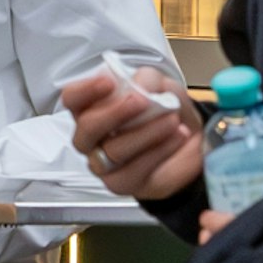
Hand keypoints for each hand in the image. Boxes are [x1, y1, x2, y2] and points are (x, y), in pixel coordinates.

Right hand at [61, 59, 206, 204]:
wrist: (189, 142)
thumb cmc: (164, 111)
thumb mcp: (160, 85)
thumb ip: (148, 80)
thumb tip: (140, 85)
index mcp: (91, 107)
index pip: (73, 98)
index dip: (86, 90)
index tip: (110, 82)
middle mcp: (91, 137)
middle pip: (88, 127)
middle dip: (116, 112)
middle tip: (143, 101)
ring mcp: (103, 163)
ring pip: (114, 150)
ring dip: (147, 131)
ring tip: (172, 119)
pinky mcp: (121, 182)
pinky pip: (134, 170)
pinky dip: (160, 150)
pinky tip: (177, 136)